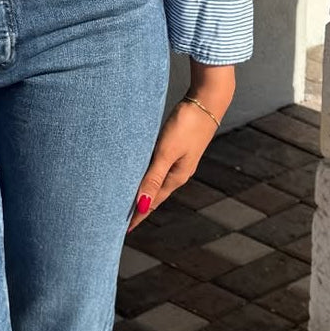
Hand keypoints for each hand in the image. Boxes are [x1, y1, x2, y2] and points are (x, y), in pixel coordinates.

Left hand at [125, 98, 223, 233]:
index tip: (124, 230)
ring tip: (130, 196)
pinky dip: (148, 173)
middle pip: (155, 193)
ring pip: (157, 179)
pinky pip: (159, 165)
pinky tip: (142, 169)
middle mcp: (178, 171)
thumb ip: (153, 177)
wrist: (207, 101)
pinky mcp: (178, 145)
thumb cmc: (187, 124)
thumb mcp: (167, 152)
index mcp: (176, 176)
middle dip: (140, 206)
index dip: (138, 215)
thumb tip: (142, 205)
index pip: (153, 201)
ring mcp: (180, 158)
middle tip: (122, 216)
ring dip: (144, 188)